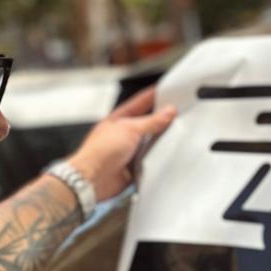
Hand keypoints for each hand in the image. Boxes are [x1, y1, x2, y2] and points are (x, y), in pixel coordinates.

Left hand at [68, 85, 176, 201]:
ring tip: (176, 134)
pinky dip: (157, 159)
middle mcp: (122, 134)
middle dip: (160, 120)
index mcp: (118, 120)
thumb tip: (167, 112)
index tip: (166, 90)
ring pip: (149, 143)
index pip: (138, 103)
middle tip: (178, 114)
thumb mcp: (129, 129)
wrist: (93, 179)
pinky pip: (149, 160)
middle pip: (146, 124)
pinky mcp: (132, 167)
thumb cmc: (100, 152)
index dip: (152, 96)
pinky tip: (166, 156)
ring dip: (160, 141)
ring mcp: (127, 151)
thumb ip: (151, 121)